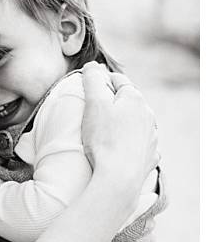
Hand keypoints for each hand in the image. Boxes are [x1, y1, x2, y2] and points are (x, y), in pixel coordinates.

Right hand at [81, 62, 157, 195]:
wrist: (119, 177)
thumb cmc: (104, 139)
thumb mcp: (93, 104)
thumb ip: (92, 81)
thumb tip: (92, 65)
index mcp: (134, 99)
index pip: (118, 80)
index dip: (102, 79)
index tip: (90, 83)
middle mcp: (148, 115)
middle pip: (129, 101)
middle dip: (114, 101)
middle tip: (95, 107)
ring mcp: (151, 136)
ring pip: (136, 122)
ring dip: (124, 122)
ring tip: (107, 129)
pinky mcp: (150, 156)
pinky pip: (140, 143)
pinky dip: (131, 141)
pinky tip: (120, 148)